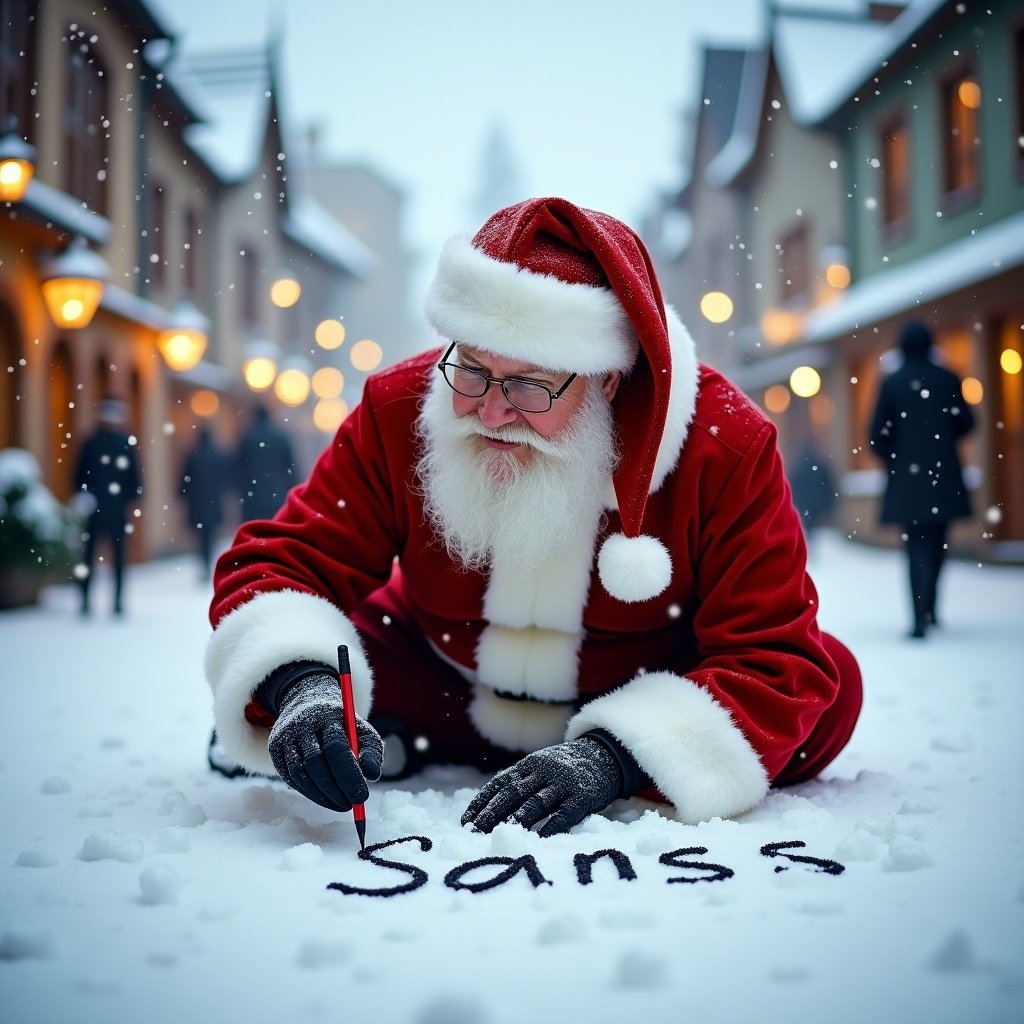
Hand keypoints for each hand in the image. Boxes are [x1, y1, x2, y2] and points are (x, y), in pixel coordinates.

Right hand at [267, 672, 382, 811]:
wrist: (307, 702)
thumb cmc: (342, 724)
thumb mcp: (361, 730)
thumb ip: (372, 750)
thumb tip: (372, 774)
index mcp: (327, 715)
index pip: (336, 748)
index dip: (349, 775)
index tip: (362, 796)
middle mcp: (302, 723)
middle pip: (316, 762)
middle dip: (335, 789)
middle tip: (351, 804)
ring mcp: (285, 735)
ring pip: (300, 773)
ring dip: (320, 795)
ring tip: (340, 804)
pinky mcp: (275, 747)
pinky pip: (289, 776)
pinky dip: (307, 791)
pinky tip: (323, 798)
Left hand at [461, 736, 623, 837]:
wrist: (607, 754)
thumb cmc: (566, 768)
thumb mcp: (541, 767)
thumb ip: (519, 782)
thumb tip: (487, 809)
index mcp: (529, 765)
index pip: (499, 783)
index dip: (481, 803)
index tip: (465, 822)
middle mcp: (543, 771)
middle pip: (512, 793)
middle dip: (491, 814)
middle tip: (474, 834)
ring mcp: (563, 783)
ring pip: (535, 803)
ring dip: (517, 820)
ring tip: (501, 836)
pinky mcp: (583, 796)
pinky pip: (564, 814)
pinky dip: (551, 827)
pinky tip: (538, 840)